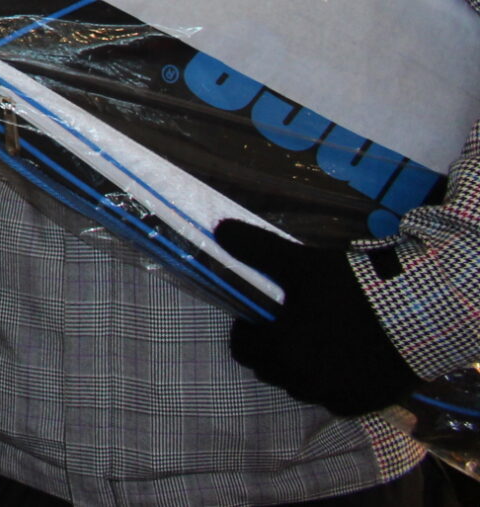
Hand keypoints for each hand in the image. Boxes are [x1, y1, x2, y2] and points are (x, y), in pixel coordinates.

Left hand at [216, 221, 418, 415]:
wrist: (418, 317)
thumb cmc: (352, 290)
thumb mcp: (300, 263)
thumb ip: (254, 249)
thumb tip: (220, 231)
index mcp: (280, 352)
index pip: (241, 348)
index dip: (248, 328)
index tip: (265, 312)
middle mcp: (303, 384)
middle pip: (268, 368)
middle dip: (270, 347)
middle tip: (292, 322)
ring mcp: (333, 398)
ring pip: (299, 385)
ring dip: (299, 367)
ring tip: (320, 338)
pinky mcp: (361, 406)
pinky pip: (332, 397)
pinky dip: (331, 381)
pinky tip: (345, 358)